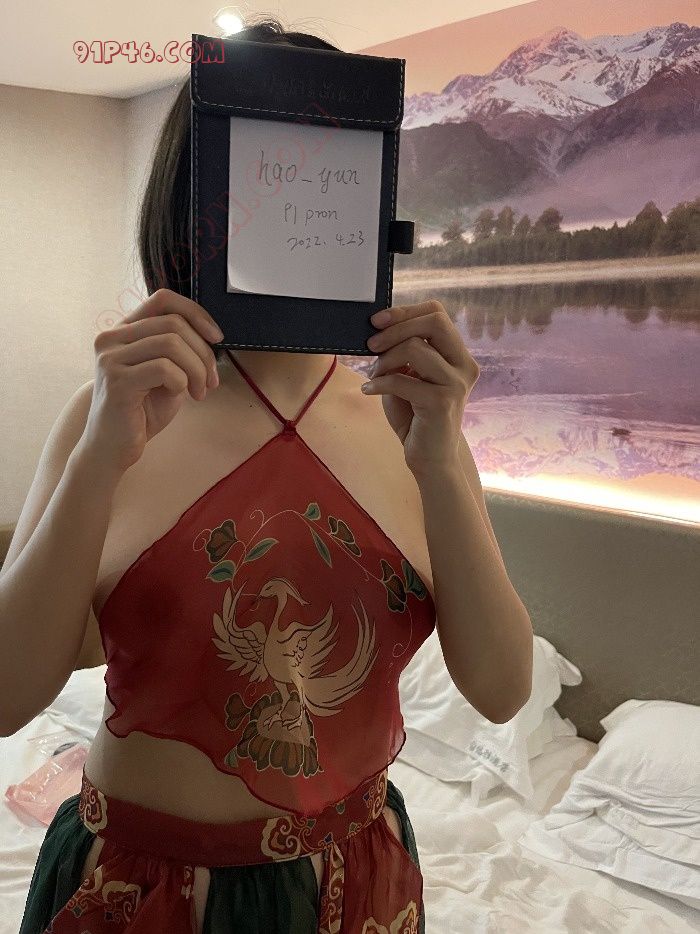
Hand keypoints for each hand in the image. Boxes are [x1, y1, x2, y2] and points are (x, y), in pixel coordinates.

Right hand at [83, 289, 223, 475]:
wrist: (113, 448)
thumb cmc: (141, 411)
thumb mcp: (165, 373)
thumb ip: (178, 350)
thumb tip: (210, 335)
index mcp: (123, 330)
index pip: (163, 300)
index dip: (195, 312)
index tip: (216, 336)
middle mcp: (111, 338)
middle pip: (173, 323)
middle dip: (203, 352)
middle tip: (211, 380)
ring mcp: (110, 358)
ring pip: (172, 344)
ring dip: (197, 369)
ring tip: (201, 391)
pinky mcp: (117, 381)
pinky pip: (165, 369)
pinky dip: (183, 382)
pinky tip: (184, 396)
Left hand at [363, 300, 478, 475]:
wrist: (430, 458)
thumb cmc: (416, 416)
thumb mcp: (409, 376)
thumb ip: (403, 352)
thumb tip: (380, 328)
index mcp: (458, 355)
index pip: (437, 314)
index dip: (405, 312)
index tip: (377, 321)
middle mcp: (464, 366)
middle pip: (434, 323)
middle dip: (396, 328)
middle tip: (371, 344)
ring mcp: (456, 384)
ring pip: (414, 348)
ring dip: (385, 360)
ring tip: (374, 376)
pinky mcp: (442, 403)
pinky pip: (402, 380)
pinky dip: (379, 383)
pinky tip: (369, 391)